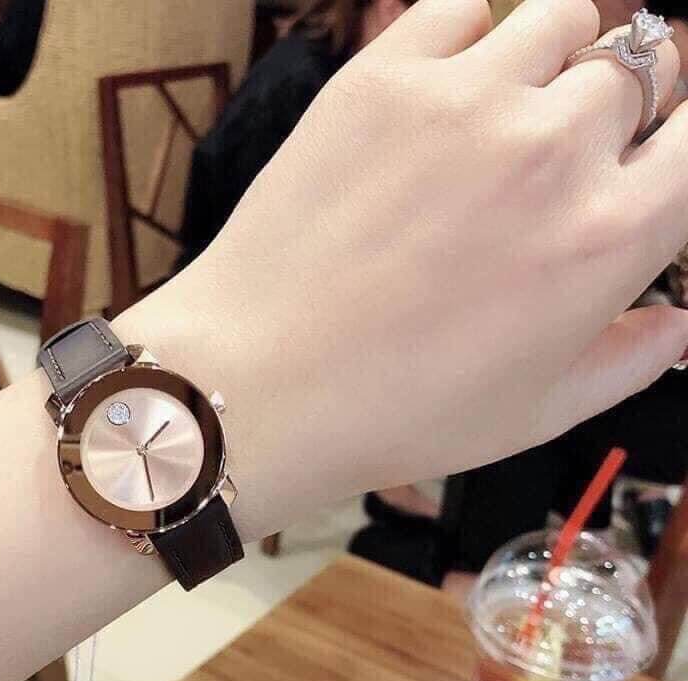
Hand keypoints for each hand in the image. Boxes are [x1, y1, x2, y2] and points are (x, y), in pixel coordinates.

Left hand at [118, 0, 687, 538]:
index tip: (654, 151)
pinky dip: (478, 28)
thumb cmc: (393, 413)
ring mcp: (465, 102)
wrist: (259, 383)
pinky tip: (459, 75)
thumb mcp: (533, 416)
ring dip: (562, 52)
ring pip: (564, 18)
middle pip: (639, 69)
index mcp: (609, 237)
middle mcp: (553, 150)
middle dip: (620, 102)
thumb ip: (627, 361)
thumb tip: (677, 323)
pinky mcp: (382, 79)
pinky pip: (465, 5)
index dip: (679, 138)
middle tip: (569, 141)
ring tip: (523, 99)